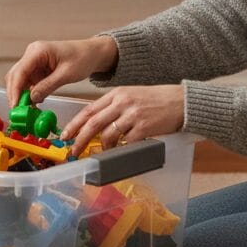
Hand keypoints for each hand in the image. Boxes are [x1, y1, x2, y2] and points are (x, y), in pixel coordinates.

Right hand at [4, 36, 118, 106]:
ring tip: (26, 111)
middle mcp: (32, 54)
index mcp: (37, 51)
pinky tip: (33, 104)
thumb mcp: (66, 75)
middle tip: (19, 113)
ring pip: (20, 80)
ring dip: (21, 95)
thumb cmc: (82, 58)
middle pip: (15, 76)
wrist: (92, 53)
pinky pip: (29, 82)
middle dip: (15, 94)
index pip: (20, 72)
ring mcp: (33, 61)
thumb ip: (47, 86)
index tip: (16, 106)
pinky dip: (29, 93)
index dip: (15, 90)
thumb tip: (31, 99)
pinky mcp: (37, 68)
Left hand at [59, 84, 184, 156]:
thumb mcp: (131, 96)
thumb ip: (113, 107)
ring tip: (100, 153)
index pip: (89, 109)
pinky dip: (120, 149)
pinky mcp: (144, 127)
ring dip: (101, 147)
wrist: (180, 101)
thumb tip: (95, 124)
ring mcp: (132, 115)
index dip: (75, 124)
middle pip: (93, 122)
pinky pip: (126, 142)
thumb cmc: (156, 100)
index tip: (65, 135)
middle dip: (80, 138)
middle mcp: (122, 102)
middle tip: (73, 150)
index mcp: (116, 94)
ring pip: (107, 134)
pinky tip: (119, 151)